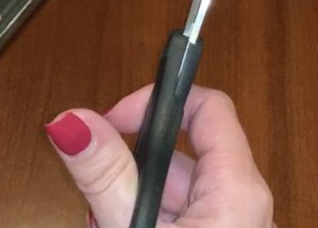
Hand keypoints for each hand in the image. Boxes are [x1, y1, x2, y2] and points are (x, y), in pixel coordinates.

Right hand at [45, 85, 274, 227]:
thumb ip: (106, 177)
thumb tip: (72, 121)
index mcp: (239, 189)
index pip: (207, 105)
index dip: (155, 101)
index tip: (111, 120)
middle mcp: (245, 205)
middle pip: (182, 154)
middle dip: (130, 165)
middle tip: (94, 190)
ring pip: (175, 192)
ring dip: (133, 198)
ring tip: (102, 221)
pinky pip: (182, 218)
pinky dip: (148, 220)